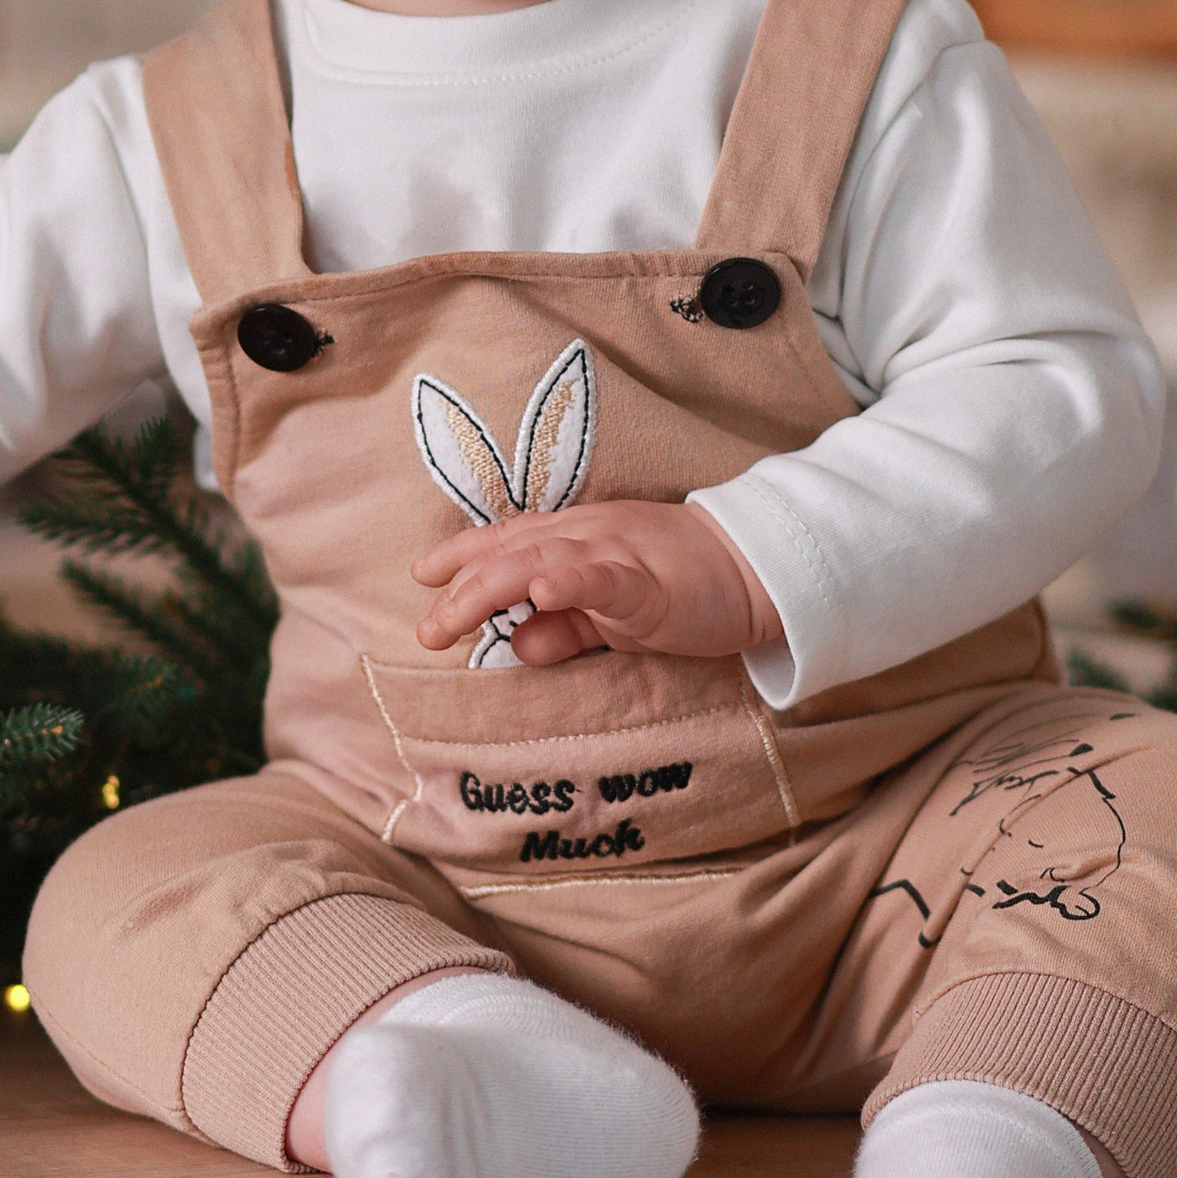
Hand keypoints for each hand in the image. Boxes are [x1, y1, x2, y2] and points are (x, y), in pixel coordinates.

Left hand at [413, 500, 776, 666]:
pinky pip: (605, 580)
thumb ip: (563, 628)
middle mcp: (588, 535)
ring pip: (543, 559)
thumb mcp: (609, 614)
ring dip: (494, 585)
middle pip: (511, 553)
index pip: (508, 538)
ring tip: (456, 612)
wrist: (755, 569)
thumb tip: (515, 643)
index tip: (421, 576)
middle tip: (427, 630)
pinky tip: (540, 591)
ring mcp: (619, 555)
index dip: (461, 553)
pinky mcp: (651, 584)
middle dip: (462, 589)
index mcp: (577, 537)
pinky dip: (570, 582)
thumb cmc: (682, 588)